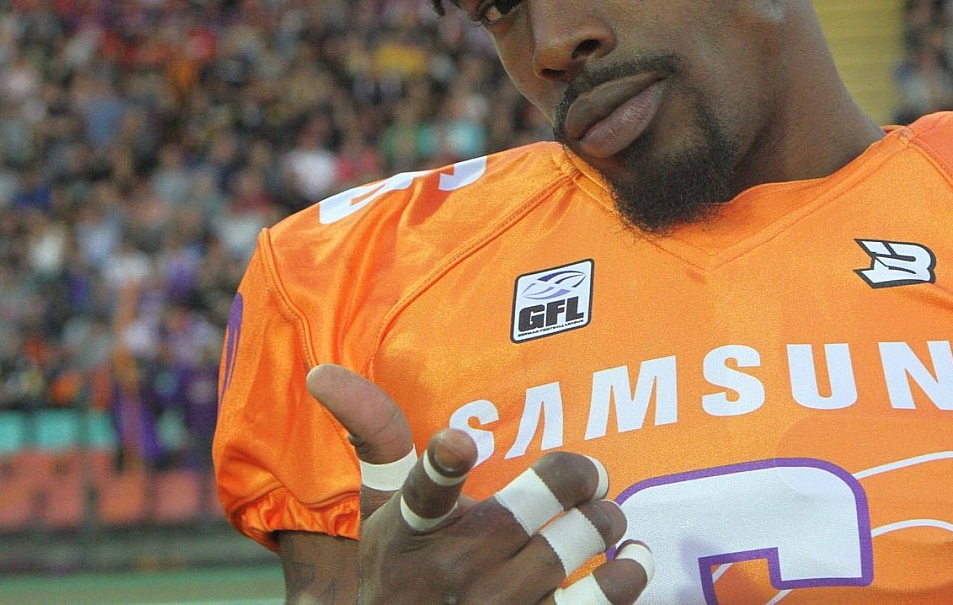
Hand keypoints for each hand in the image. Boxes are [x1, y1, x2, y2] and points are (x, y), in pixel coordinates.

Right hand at [307, 364, 652, 604]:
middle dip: (579, 480)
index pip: (424, 489)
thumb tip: (322, 371)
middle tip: (591, 481)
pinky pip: (601, 600)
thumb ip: (375, 438)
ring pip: (575, 544)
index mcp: (411, 528)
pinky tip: (629, 561)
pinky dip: (628, 574)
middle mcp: (453, 569)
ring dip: (604, 522)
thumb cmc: (401, 573)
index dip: (442, 464)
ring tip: (606, 520)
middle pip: (538, 503)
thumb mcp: (382, 513)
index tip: (458, 443)